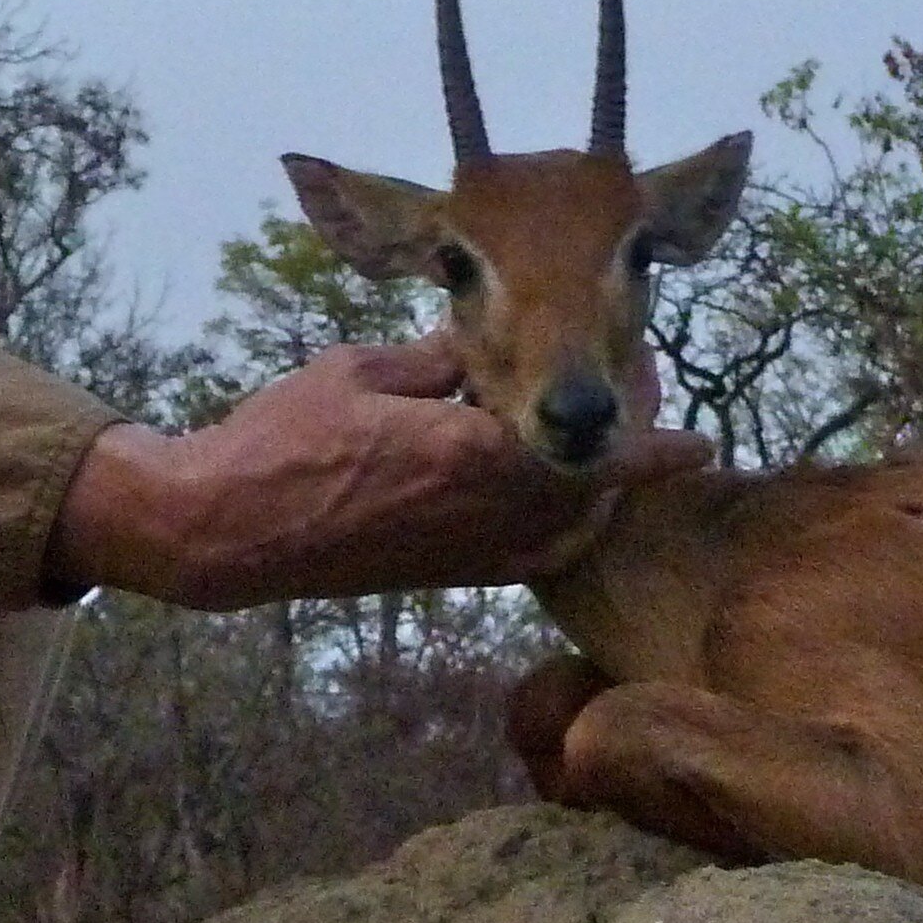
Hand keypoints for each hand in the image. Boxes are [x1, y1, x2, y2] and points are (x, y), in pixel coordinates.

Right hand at [45, 335, 713, 609]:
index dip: (649, 452)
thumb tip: (480, 346)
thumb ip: (434, 362)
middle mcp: (480, 516)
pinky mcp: (439, 576)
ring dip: (595, 497)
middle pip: (588, 497)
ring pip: (563, 536)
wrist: (225, 528)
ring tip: (601, 450)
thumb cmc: (281, 438)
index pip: (586, 457)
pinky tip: (559, 509)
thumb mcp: (361, 371)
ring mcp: (461, 555)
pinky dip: (558, 538)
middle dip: (626, 459)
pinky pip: (524, 563)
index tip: (697, 440)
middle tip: (636, 411)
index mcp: (467, 457)